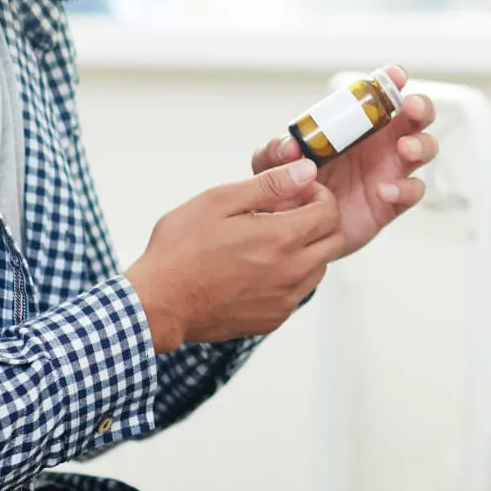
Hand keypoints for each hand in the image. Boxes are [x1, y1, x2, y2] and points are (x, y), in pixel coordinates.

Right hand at [124, 161, 344, 354]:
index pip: (330, 212)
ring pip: (318, 268)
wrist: (156, 305)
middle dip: (318, 221)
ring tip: (268, 240)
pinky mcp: (272, 320)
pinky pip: (297, 292)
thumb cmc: (180, 250)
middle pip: (333, 241)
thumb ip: (270, 185)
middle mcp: (292, 273)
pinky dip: (289, 275)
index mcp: (282, 240)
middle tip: (286, 214)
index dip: (318, 195)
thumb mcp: (220, 202)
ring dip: (306, 249)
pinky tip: (257, 267)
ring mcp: (284, 301)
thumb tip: (306, 171)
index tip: (296, 193)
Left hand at [252, 66, 438, 256]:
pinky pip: (412, 191)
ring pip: (424, 149)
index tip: (395, 76)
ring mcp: (389, 171)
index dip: (392, 81)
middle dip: (420, 107)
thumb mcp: (272, 165)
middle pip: (415, 117)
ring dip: (420, 144)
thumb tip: (290, 147)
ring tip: (405, 148)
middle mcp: (379, 144)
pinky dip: (405, 188)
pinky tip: (384, 189)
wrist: (296, 233)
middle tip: (410, 108)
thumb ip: (274, 151)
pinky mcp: (392, 202)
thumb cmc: (291, 189)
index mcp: (356, 126)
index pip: (381, 96)